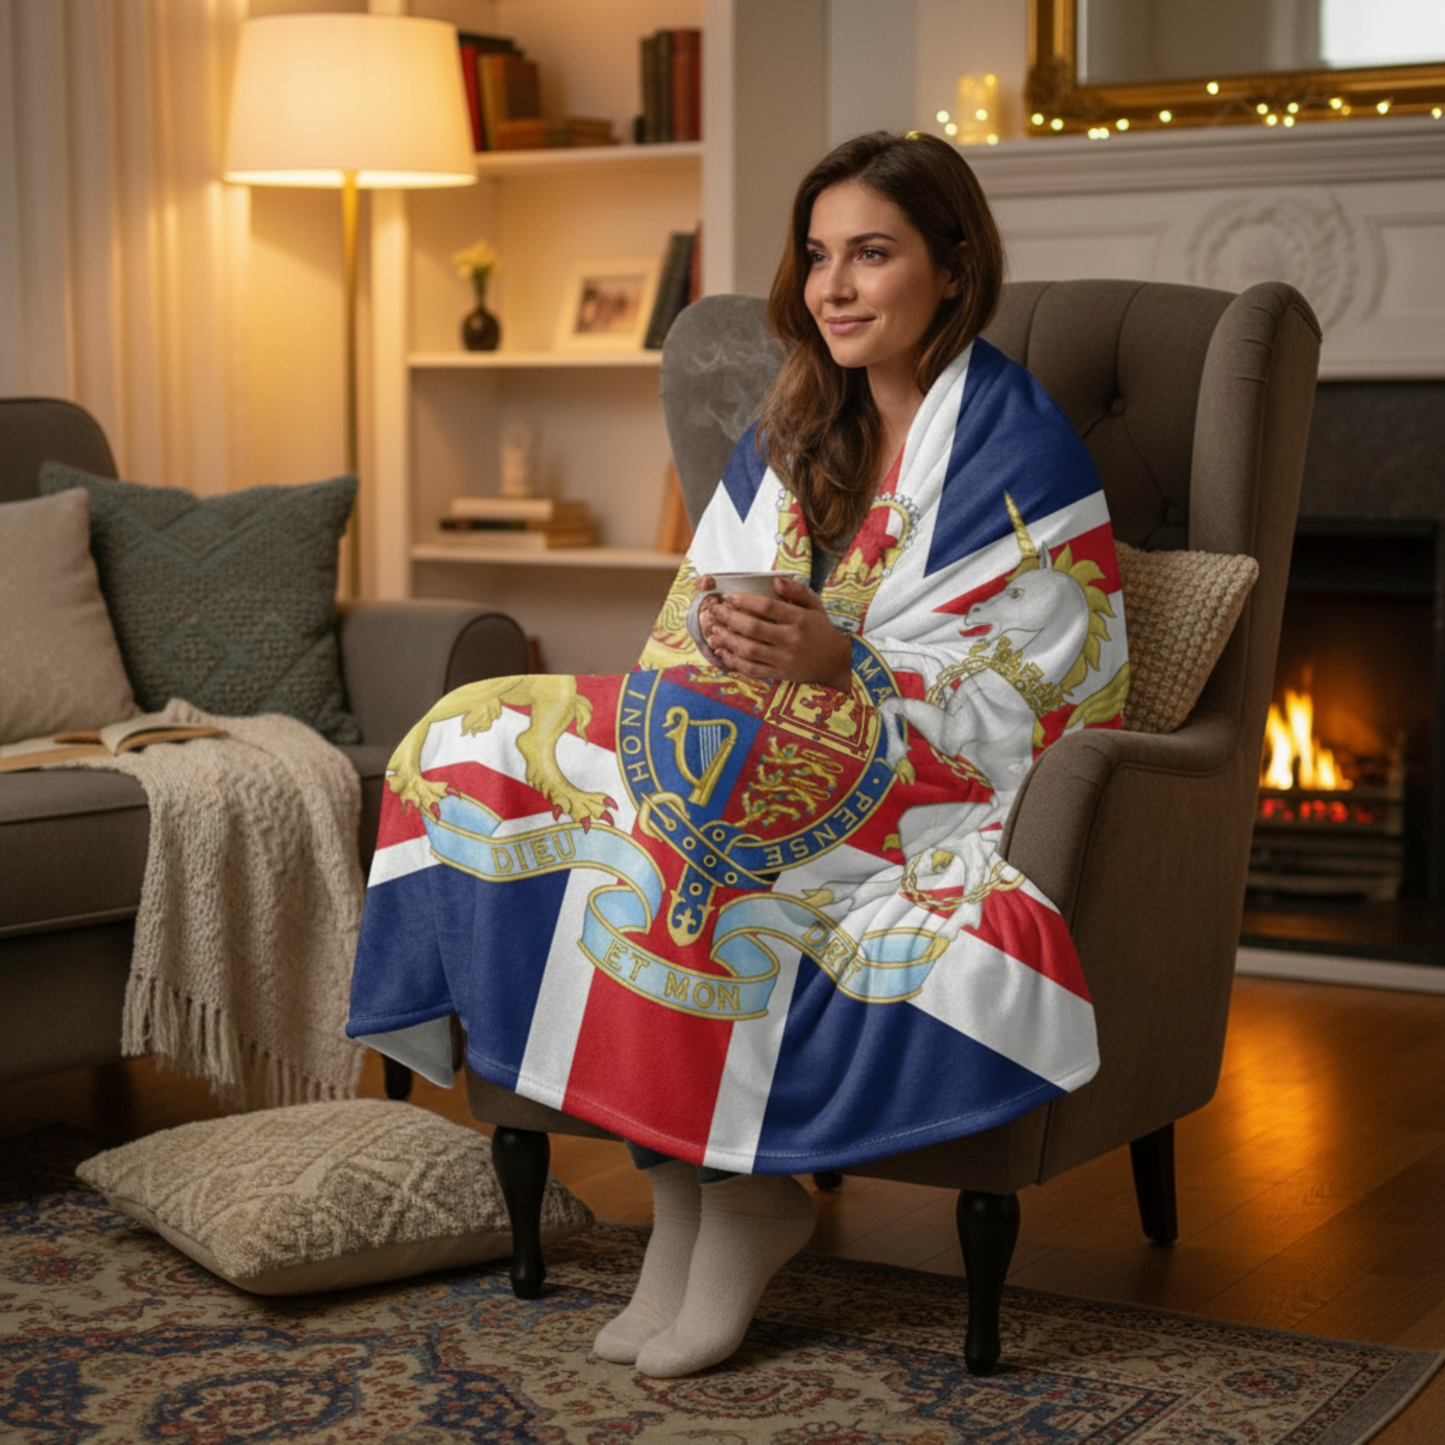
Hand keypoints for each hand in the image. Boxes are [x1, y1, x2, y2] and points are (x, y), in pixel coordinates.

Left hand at [700, 575, 851, 689]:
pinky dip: (735, 662)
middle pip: (754, 628)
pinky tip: (723, 652)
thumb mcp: (815, 605)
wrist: (835, 662)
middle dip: (730, 619)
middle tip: (714, 612)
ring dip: (728, 641)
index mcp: (800, 619)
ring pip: (750, 650)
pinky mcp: (780, 673)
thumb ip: (797, 591)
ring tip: (713, 631)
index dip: (746, 600)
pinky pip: (753, 669)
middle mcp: (792, 639)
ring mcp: (785, 659)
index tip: (728, 595)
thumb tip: (776, 580)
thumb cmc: (821, 629)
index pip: (769, 607)